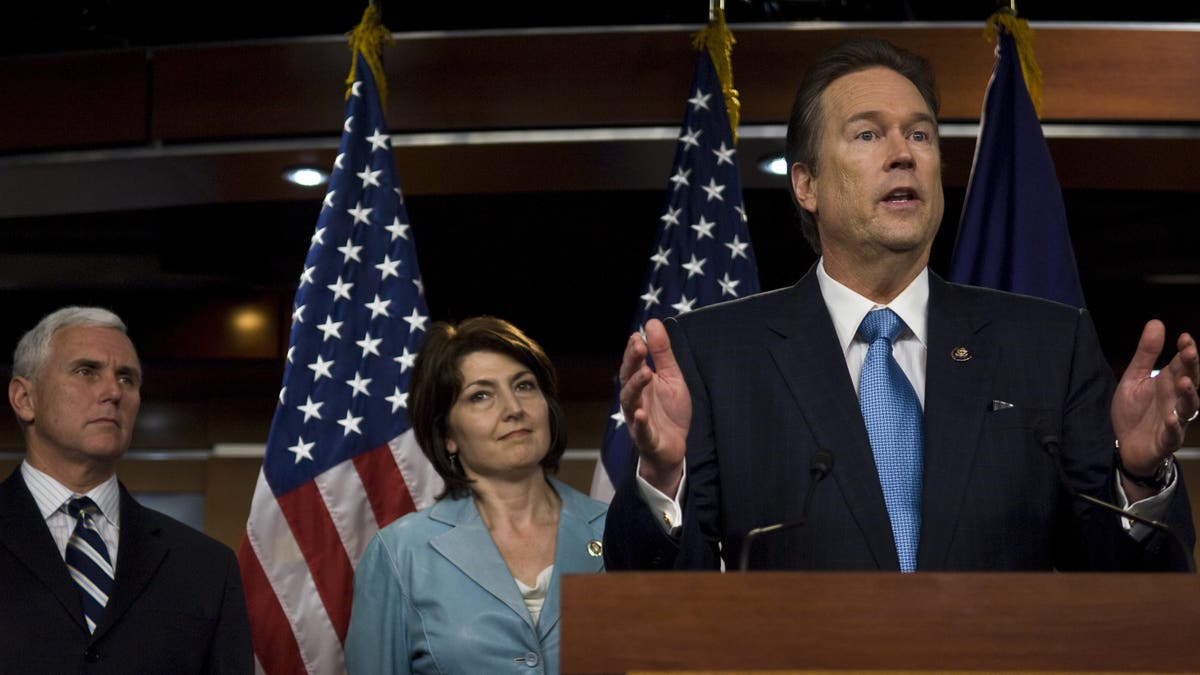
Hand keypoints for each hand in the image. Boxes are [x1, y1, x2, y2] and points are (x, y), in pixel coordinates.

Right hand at [618, 319, 690, 494]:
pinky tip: (642, 413)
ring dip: (635, 386)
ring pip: (630, 402)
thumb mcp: (671, 378)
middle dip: (632, 361)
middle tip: (639, 345)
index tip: (639, 334)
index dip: (634, 350)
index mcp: (640, 383)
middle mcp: (635, 399)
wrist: (674, 448)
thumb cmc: (669, 412)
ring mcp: (638, 419)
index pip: (633, 363)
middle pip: (628, 378)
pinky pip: (641, 431)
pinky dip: (640, 422)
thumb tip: (652, 322)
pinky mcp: (647, 438)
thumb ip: (663, 353)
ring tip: (645, 372)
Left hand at [1111, 320, 1198, 492]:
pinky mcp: (1166, 440)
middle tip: (1189, 352)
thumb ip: (1145, 354)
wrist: (1126, 445)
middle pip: (1191, 382)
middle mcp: (1176, 399)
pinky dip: (1174, 426)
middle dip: (1192, 368)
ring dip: (1188, 395)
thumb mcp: (1134, 378)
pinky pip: (1174, 435)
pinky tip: (1171, 418)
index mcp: (1169, 382)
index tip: (1184, 337)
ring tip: (1182, 382)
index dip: (1186, 351)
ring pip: (1189, 408)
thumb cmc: (1135, 410)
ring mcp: (1174, 420)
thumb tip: (1157, 322)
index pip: (1182, 364)